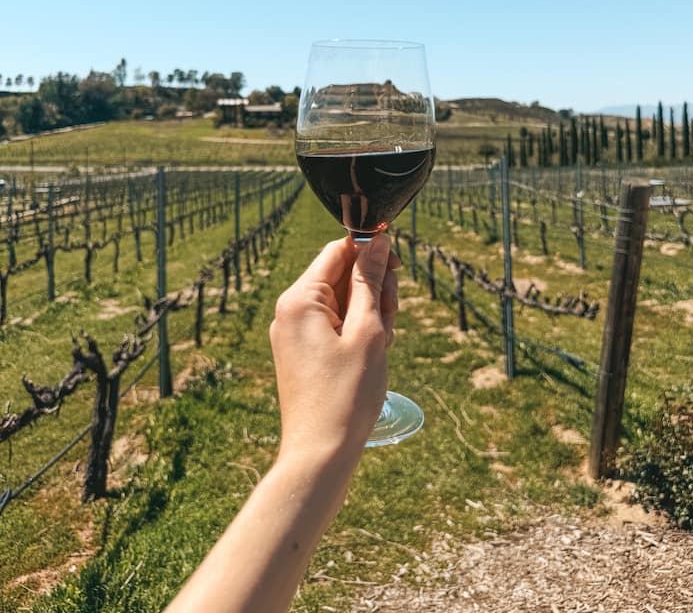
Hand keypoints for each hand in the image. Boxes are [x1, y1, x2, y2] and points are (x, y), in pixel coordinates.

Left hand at [269, 233, 399, 463]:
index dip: (372, 253)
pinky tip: (373, 356)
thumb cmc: (346, 394)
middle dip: (374, 290)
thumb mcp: (368, 330)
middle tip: (390, 319)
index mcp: (300, 299)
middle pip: (341, 276)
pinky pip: (335, 326)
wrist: (320, 455)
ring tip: (383, 345)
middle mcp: (290, 311)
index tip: (398, 269)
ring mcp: (294, 333)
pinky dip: (358, 333)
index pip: (339, 251)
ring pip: (343, 302)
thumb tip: (378, 241)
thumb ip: (371, 281)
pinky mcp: (302, 353)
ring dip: (371, 314)